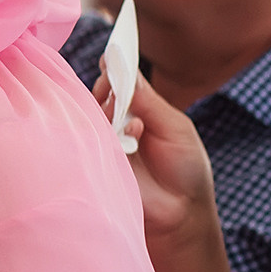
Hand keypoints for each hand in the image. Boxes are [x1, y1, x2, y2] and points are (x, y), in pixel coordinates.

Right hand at [96, 69, 218, 251]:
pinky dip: (106, 133)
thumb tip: (123, 66)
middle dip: (108, 87)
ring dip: (111, 112)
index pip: (117, 81)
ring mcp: (101, 142)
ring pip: (90, 113)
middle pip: (98, 93)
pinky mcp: (91, 161)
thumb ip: (147, 99)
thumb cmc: (185, 170)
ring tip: (136, 128)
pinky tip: (128, 142)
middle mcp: (115, 124)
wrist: (181, 214)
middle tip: (118, 91)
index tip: (111, 56)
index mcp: (137, 111)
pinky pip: (85, 138)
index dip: (113, 67)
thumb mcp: (174, 127)